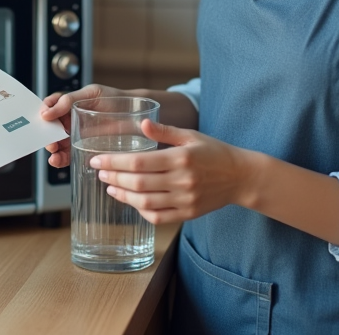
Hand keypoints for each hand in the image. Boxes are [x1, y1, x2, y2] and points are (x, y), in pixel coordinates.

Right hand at [38, 84, 125, 168]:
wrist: (135, 114)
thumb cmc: (115, 99)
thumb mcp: (91, 94)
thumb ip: (69, 100)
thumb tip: (47, 111)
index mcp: (69, 105)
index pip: (50, 108)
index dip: (44, 112)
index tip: (44, 117)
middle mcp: (70, 121)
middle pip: (50, 129)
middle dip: (46, 135)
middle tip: (50, 140)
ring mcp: (76, 136)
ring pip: (57, 144)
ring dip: (52, 150)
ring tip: (54, 152)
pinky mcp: (83, 149)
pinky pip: (67, 155)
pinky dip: (60, 159)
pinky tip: (57, 160)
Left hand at [90, 119, 251, 224]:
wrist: (240, 176)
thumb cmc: (214, 152)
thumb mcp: (191, 135)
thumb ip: (165, 131)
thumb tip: (142, 123)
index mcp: (181, 158)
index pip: (139, 162)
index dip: (114, 162)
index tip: (97, 159)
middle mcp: (182, 180)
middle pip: (138, 183)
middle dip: (114, 177)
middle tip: (99, 171)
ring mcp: (185, 199)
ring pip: (146, 202)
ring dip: (124, 195)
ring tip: (110, 186)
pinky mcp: (188, 213)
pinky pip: (159, 216)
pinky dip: (141, 210)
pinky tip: (132, 200)